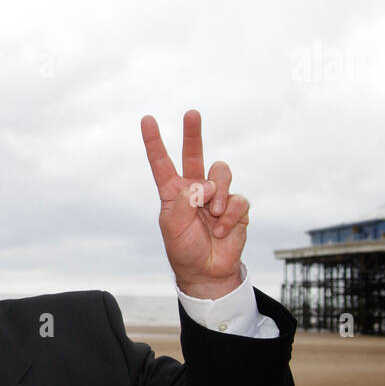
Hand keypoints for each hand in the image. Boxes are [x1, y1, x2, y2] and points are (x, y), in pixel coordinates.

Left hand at [140, 110, 248, 299]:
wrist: (208, 271)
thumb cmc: (185, 249)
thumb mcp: (173, 226)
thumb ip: (185, 202)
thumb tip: (206, 185)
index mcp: (174, 192)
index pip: (162, 163)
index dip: (154, 142)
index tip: (147, 119)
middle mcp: (195, 189)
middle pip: (195, 154)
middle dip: (192, 133)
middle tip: (191, 113)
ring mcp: (217, 196)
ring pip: (221, 173)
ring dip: (218, 195)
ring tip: (212, 215)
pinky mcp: (236, 206)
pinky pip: (237, 199)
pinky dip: (228, 216)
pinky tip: (221, 230)